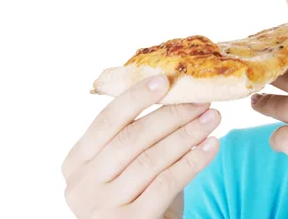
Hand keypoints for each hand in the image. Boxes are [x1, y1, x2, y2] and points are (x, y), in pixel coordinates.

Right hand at [62, 75, 220, 218]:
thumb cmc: (137, 197)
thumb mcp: (126, 167)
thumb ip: (138, 136)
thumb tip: (174, 92)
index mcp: (75, 163)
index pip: (106, 121)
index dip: (135, 97)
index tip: (164, 80)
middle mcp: (81, 186)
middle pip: (132, 138)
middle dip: (171, 115)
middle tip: (201, 100)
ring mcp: (103, 208)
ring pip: (152, 159)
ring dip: (187, 134)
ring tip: (212, 118)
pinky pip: (167, 183)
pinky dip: (193, 161)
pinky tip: (212, 146)